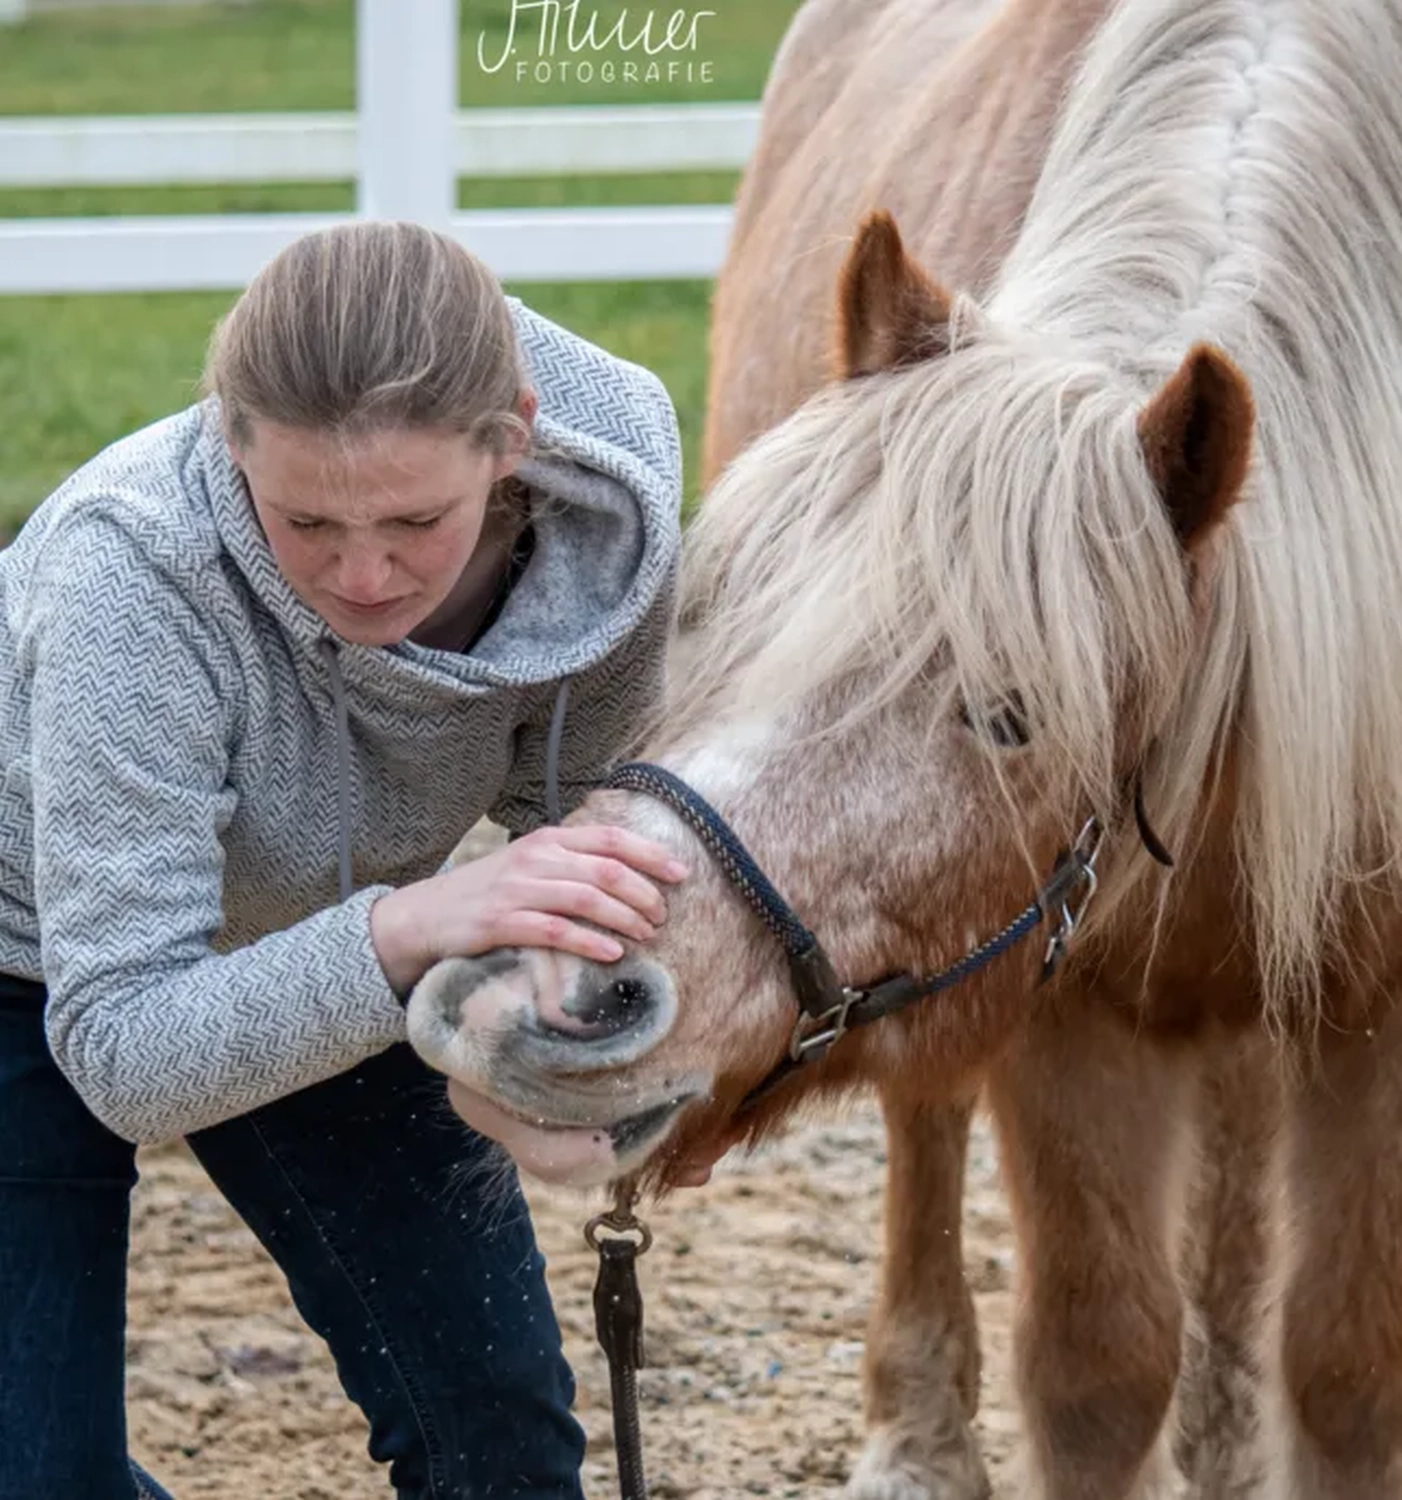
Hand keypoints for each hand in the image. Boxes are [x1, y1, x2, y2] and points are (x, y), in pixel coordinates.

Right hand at [370, 824, 688, 993]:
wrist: (426, 915)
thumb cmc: (489, 893)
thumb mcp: (531, 866)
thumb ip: (572, 864)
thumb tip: (630, 875)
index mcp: (549, 840)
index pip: (611, 839)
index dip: (650, 855)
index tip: (682, 873)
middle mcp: (537, 859)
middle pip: (607, 870)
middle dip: (644, 893)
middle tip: (664, 916)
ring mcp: (518, 890)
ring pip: (587, 898)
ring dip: (625, 917)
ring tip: (648, 934)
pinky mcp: (502, 922)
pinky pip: (555, 930)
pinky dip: (589, 940)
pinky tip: (612, 952)